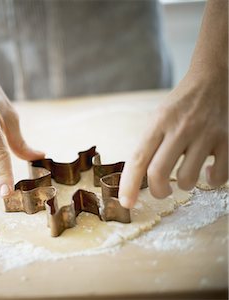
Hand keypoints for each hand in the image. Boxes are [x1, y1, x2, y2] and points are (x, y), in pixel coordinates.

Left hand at [119, 67, 227, 207]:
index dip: (129, 185)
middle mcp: (180, 128)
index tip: (126, 203)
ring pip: (187, 179)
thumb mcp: (158, 118)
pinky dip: (211, 181)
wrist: (212, 79)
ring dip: (183, 186)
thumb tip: (137, 179)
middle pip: (158, 173)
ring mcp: (206, 134)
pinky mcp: (227, 140)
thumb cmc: (180, 105)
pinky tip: (207, 171)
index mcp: (158, 124)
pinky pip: (218, 176)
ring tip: (183, 177)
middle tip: (160, 191)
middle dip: (156, 191)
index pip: (138, 159)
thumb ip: (149, 145)